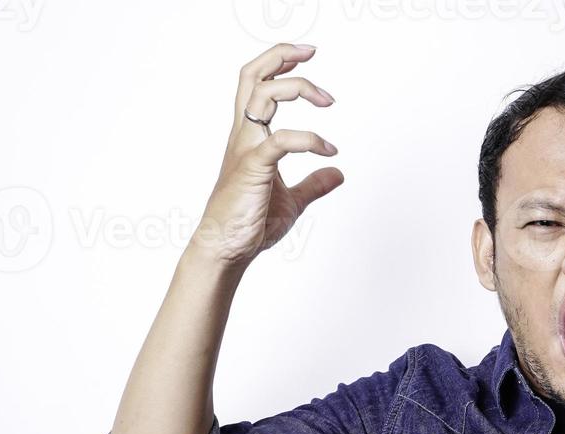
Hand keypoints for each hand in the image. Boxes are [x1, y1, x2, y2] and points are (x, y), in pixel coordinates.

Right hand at [191, 42, 341, 267]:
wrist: (227, 250)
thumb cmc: (249, 225)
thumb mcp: (292, 201)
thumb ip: (313, 185)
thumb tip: (337, 174)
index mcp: (250, 138)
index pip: (257, 85)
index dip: (278, 64)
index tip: (305, 56)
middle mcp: (244, 137)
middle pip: (253, 77)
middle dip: (280, 56)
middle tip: (312, 52)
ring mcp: (246, 151)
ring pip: (263, 96)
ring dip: (299, 87)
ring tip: (329, 100)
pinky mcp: (253, 169)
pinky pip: (281, 141)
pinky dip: (309, 139)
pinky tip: (328, 151)